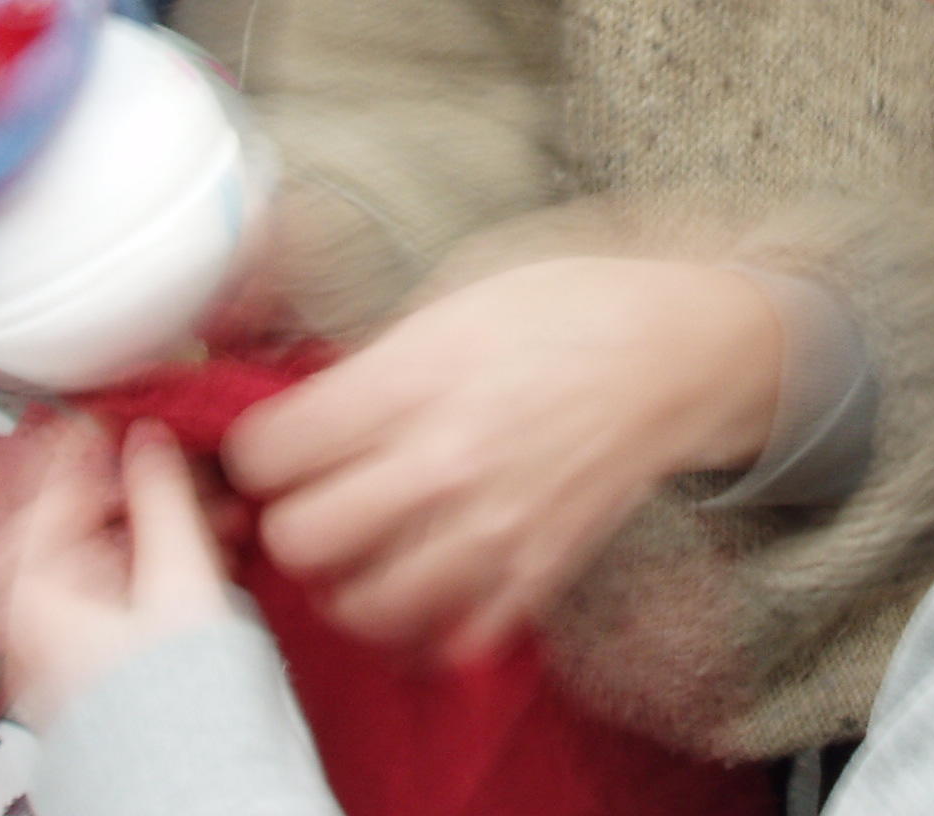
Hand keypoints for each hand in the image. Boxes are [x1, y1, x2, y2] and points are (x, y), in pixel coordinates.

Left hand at [1, 418, 236, 728]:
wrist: (173, 780)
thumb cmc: (163, 700)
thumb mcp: (175, 576)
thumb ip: (162, 495)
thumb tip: (149, 436)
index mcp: (29, 580)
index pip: (50, 478)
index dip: (96, 433)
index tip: (131, 406)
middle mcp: (28, 603)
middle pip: (80, 512)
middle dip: (145, 484)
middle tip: (191, 466)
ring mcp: (54, 629)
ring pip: (104, 544)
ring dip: (161, 519)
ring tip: (218, 512)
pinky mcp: (84, 647)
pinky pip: (115, 578)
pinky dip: (156, 555)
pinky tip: (207, 549)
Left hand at [222, 257, 781, 664]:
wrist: (678, 352)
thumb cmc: (569, 309)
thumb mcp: (452, 296)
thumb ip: (371, 359)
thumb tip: (300, 401)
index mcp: (415, 377)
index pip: (272, 449)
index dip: (255, 448)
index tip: (274, 442)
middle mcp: (445, 460)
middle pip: (302, 537)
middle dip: (290, 516)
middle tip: (312, 494)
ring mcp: (493, 527)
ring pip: (361, 604)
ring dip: (347, 579)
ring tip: (361, 546)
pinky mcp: (535, 573)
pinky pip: (448, 638)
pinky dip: (424, 623)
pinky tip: (424, 578)